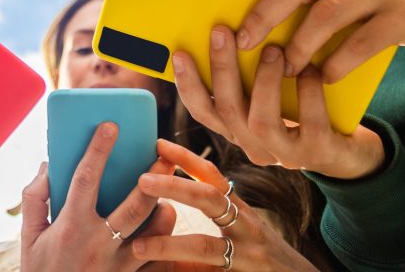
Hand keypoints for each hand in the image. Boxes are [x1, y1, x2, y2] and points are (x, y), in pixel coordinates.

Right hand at [20, 123, 176, 271]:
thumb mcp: (29, 238)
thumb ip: (35, 199)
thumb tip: (47, 166)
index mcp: (71, 227)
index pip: (86, 179)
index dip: (98, 149)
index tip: (110, 126)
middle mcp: (99, 244)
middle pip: (135, 204)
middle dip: (153, 176)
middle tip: (164, 153)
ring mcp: (120, 266)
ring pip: (155, 232)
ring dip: (164, 209)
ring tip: (168, 194)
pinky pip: (160, 260)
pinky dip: (166, 242)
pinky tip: (166, 229)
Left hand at [132, 139, 317, 270]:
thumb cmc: (265, 262)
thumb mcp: (241, 238)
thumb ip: (209, 228)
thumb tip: (161, 218)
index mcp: (241, 213)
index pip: (213, 177)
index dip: (187, 159)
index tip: (159, 144)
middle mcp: (247, 228)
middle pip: (210, 198)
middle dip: (175, 186)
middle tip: (142, 180)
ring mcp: (249, 256)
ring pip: (204, 246)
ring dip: (168, 246)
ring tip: (138, 247)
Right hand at [173, 33, 384, 179]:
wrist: (350, 148)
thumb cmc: (305, 109)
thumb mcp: (273, 94)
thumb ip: (250, 74)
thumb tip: (234, 25)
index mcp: (238, 130)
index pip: (202, 110)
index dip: (188, 83)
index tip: (180, 52)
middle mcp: (254, 146)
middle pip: (226, 109)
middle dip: (222, 68)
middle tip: (223, 31)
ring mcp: (285, 155)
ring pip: (260, 120)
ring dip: (263, 81)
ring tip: (273, 49)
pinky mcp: (317, 153)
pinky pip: (307, 121)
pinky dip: (307, 91)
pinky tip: (310, 69)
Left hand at [208, 0, 404, 82]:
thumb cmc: (379, 12)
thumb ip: (307, 2)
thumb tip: (249, 25)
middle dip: (265, 13)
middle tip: (243, 42)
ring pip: (328, 12)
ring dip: (300, 44)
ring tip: (284, 69)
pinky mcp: (404, 16)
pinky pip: (364, 39)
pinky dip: (339, 62)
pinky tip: (324, 79)